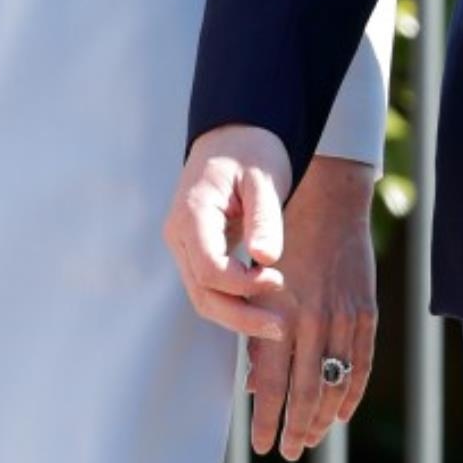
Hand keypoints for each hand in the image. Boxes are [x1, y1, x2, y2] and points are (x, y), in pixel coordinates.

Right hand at [164, 124, 291, 344]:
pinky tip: (263, 308)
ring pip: (203, 296)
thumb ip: (264, 217)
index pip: (209, 268)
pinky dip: (234, 302)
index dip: (243, 285)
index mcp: (192, 213)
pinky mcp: (197, 251)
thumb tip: (267, 259)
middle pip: (202, 293)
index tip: (278, 280)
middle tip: (282, 326)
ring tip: (278, 324)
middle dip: (240, 316)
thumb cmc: (251, 150)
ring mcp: (185, 245)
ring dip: (237, 315)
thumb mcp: (264, 177)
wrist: (235, 136)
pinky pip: (210, 287)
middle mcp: (180, 234)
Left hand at [247, 155, 376, 460]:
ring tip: (311, 438)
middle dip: (296, 429)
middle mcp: (313, 321)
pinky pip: (361, 363)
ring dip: (323, 418)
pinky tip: (341, 413)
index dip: (267, 421)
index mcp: (280, 315)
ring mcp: (344, 317)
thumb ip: (256, 335)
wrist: (329, 202)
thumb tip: (255, 386)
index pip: (273, 385)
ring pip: (335, 384)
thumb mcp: (257, 285)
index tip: (261, 445)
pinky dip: (351, 393)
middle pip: (305, 393)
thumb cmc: (282, 242)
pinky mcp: (366, 312)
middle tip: (289, 451)